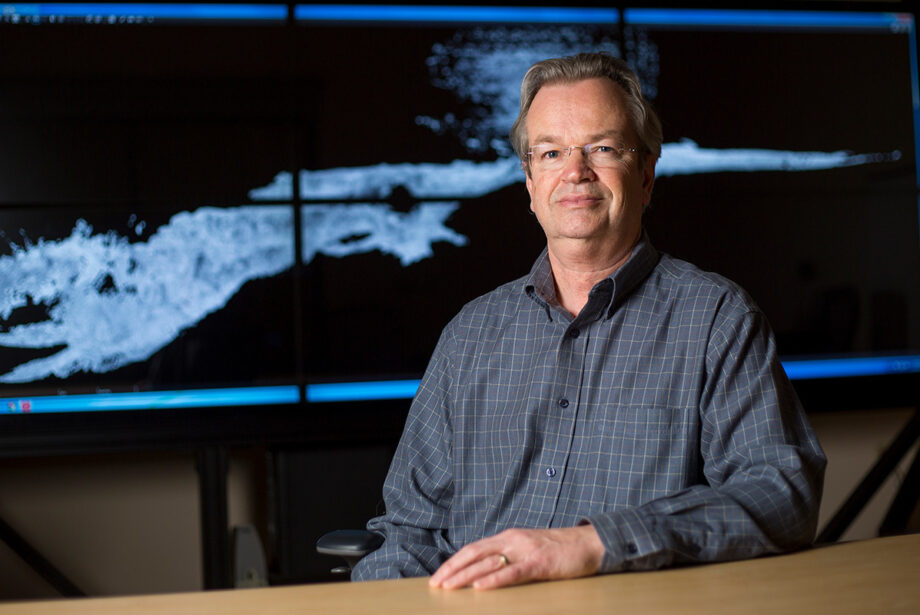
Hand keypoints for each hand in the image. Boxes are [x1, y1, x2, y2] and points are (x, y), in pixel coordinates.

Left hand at [428, 524, 604, 589]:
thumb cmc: (560, 549)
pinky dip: (494, 579)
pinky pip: (513, 572)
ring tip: (449, 586)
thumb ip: (510, 556)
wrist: (590, 543)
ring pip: (489, 562)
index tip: (439, 575)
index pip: (474, 548)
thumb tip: (486, 572)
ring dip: (466, 575)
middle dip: (452, 568)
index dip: (454, 562)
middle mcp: (513, 540)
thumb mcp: (529, 549)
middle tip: (436, 583)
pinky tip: (480, 587)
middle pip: (474, 553)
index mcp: (509, 537)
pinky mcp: (539, 562)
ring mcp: (525, 550)